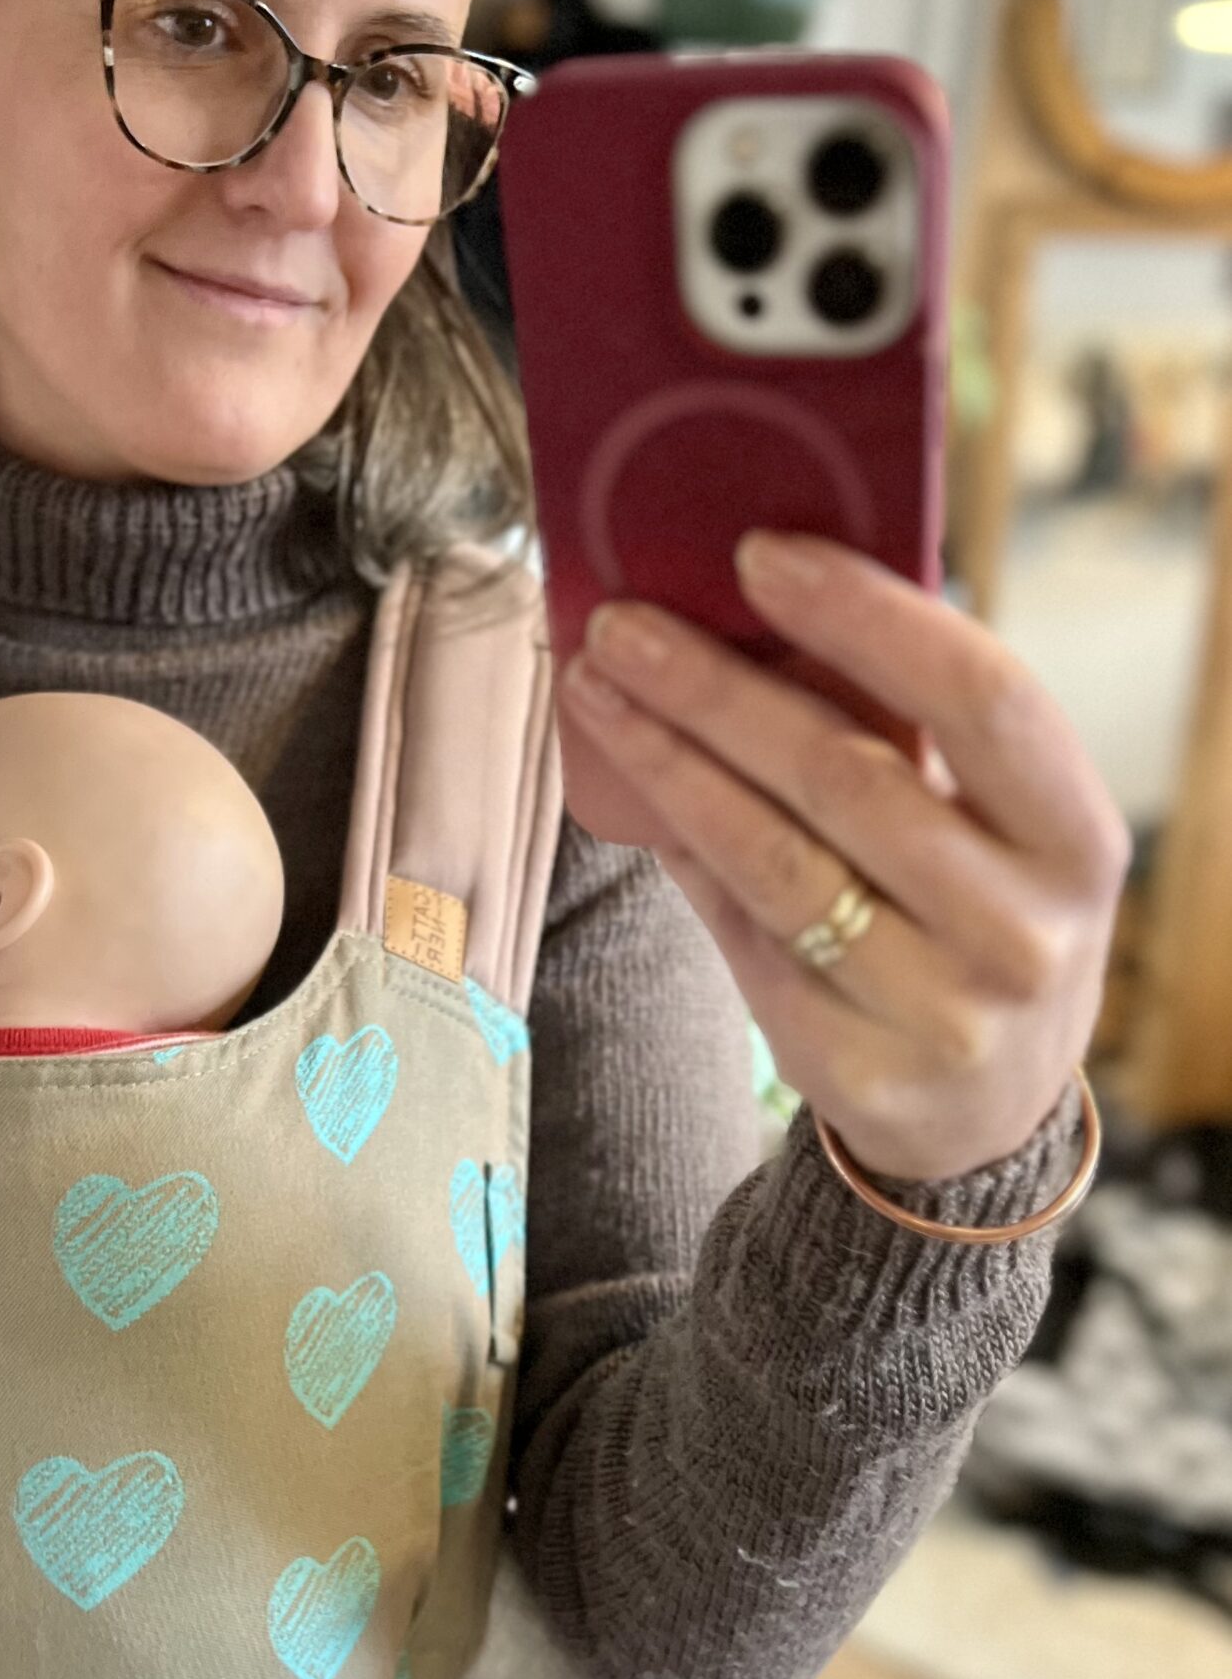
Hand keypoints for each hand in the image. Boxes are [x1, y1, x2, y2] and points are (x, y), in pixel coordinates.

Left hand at [555, 533, 1129, 1184]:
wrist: (983, 1122)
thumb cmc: (979, 929)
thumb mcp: (1002, 840)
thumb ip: (916, 744)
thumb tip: (763, 612)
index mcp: (1078, 842)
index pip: (979, 699)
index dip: (868, 617)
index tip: (759, 556)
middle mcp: (1021, 931)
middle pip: (844, 776)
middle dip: (718, 688)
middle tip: (624, 623)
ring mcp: (938, 1011)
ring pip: (772, 860)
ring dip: (671, 762)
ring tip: (600, 691)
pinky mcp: (853, 1069)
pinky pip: (744, 935)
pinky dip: (686, 855)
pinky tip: (638, 796)